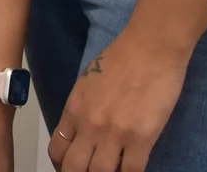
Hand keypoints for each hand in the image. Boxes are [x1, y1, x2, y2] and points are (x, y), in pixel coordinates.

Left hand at [47, 32, 186, 171]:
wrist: (149, 48)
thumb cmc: (120, 59)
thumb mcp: (86, 83)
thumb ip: (81, 110)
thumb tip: (81, 134)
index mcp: (73, 109)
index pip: (57, 150)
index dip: (62, 166)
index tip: (70, 170)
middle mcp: (89, 125)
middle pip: (74, 168)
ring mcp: (115, 133)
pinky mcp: (142, 137)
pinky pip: (132, 171)